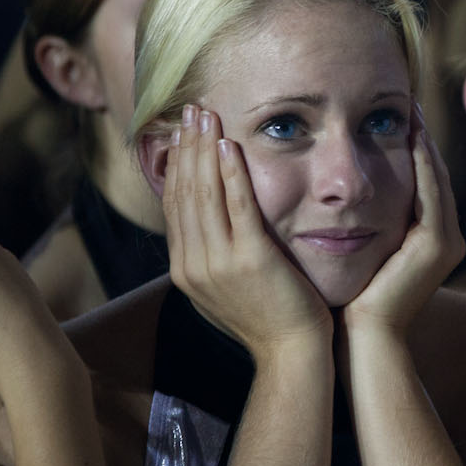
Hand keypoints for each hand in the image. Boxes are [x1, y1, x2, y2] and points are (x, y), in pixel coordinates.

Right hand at [163, 105, 331, 353]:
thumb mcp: (226, 288)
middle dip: (186, 147)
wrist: (292, 354)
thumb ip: (211, 255)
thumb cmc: (268, 318)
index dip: (177, 165)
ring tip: (206, 115)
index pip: (174, 205)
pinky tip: (228, 147)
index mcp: (184, 270)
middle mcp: (193, 265)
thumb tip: (204, 224)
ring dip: (204, 150)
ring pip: (204, 194)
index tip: (181, 134)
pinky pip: (237, 207)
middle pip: (183, 192)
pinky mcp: (250, 260)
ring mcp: (219, 263)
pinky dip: (230, 175)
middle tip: (190, 110)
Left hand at [340, 105, 462, 336]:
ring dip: (425, 144)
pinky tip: (411, 137)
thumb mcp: (363, 251)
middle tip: (410, 104)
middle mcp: (447, 239)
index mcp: (432, 240)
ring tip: (411, 112)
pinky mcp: (439, 245)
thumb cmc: (353, 298)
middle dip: (424, 139)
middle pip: (436, 176)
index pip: (425, 183)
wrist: (363, 336)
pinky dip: (422, 163)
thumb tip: (339, 194)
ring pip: (437, 179)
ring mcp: (448, 242)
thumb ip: (366, 223)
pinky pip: (430, 192)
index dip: (415, 149)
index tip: (399, 118)